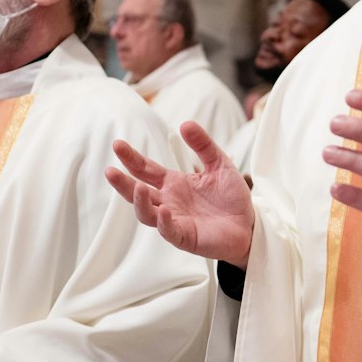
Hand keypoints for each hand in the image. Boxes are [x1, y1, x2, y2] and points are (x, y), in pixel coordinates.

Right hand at [106, 121, 254, 267]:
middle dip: (123, 183)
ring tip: (138, 188)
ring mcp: (174, 220)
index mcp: (173, 183)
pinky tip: (165, 211)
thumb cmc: (232, 197)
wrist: (250, 224)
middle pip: (138, 193)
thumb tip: (186, 124)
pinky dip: (164, 222)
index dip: (132, 159)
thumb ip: (203, 145)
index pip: (146, 170)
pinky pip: (169, 231)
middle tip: (110, 170)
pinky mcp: (185, 237)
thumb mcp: (220, 164)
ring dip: (140, 202)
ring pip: (147, 214)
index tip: (117, 145)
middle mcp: (168, 201)